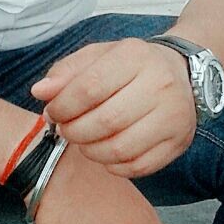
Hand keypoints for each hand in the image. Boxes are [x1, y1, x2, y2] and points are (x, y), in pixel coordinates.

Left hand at [30, 38, 196, 177]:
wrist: (183, 74)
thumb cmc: (131, 67)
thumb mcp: (98, 57)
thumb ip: (66, 71)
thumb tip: (40, 92)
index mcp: (136, 57)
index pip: (89, 88)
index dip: (63, 107)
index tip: (53, 113)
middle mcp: (160, 85)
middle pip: (105, 121)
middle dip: (74, 132)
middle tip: (66, 130)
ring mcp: (174, 117)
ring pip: (120, 149)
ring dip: (91, 151)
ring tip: (84, 141)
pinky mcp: (179, 142)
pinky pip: (138, 166)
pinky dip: (113, 165)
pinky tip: (106, 152)